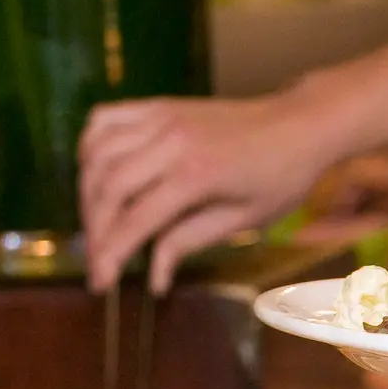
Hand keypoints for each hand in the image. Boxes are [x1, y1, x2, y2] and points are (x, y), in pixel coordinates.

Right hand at [78, 90, 349, 292]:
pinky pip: (105, 120)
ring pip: (97, 153)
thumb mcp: (243, 219)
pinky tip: (96, 174)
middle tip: (96, 260)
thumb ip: (190, 242)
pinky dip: (90, 147)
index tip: (100, 282)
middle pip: (107, 187)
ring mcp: (161, 117)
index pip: (135, 219)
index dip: (111, 254)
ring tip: (96, 224)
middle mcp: (171, 140)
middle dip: (94, 230)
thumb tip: (154, 278)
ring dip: (86, 192)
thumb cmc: (282, 177)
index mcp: (196, 174)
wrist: (301, 124)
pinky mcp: (158, 106)